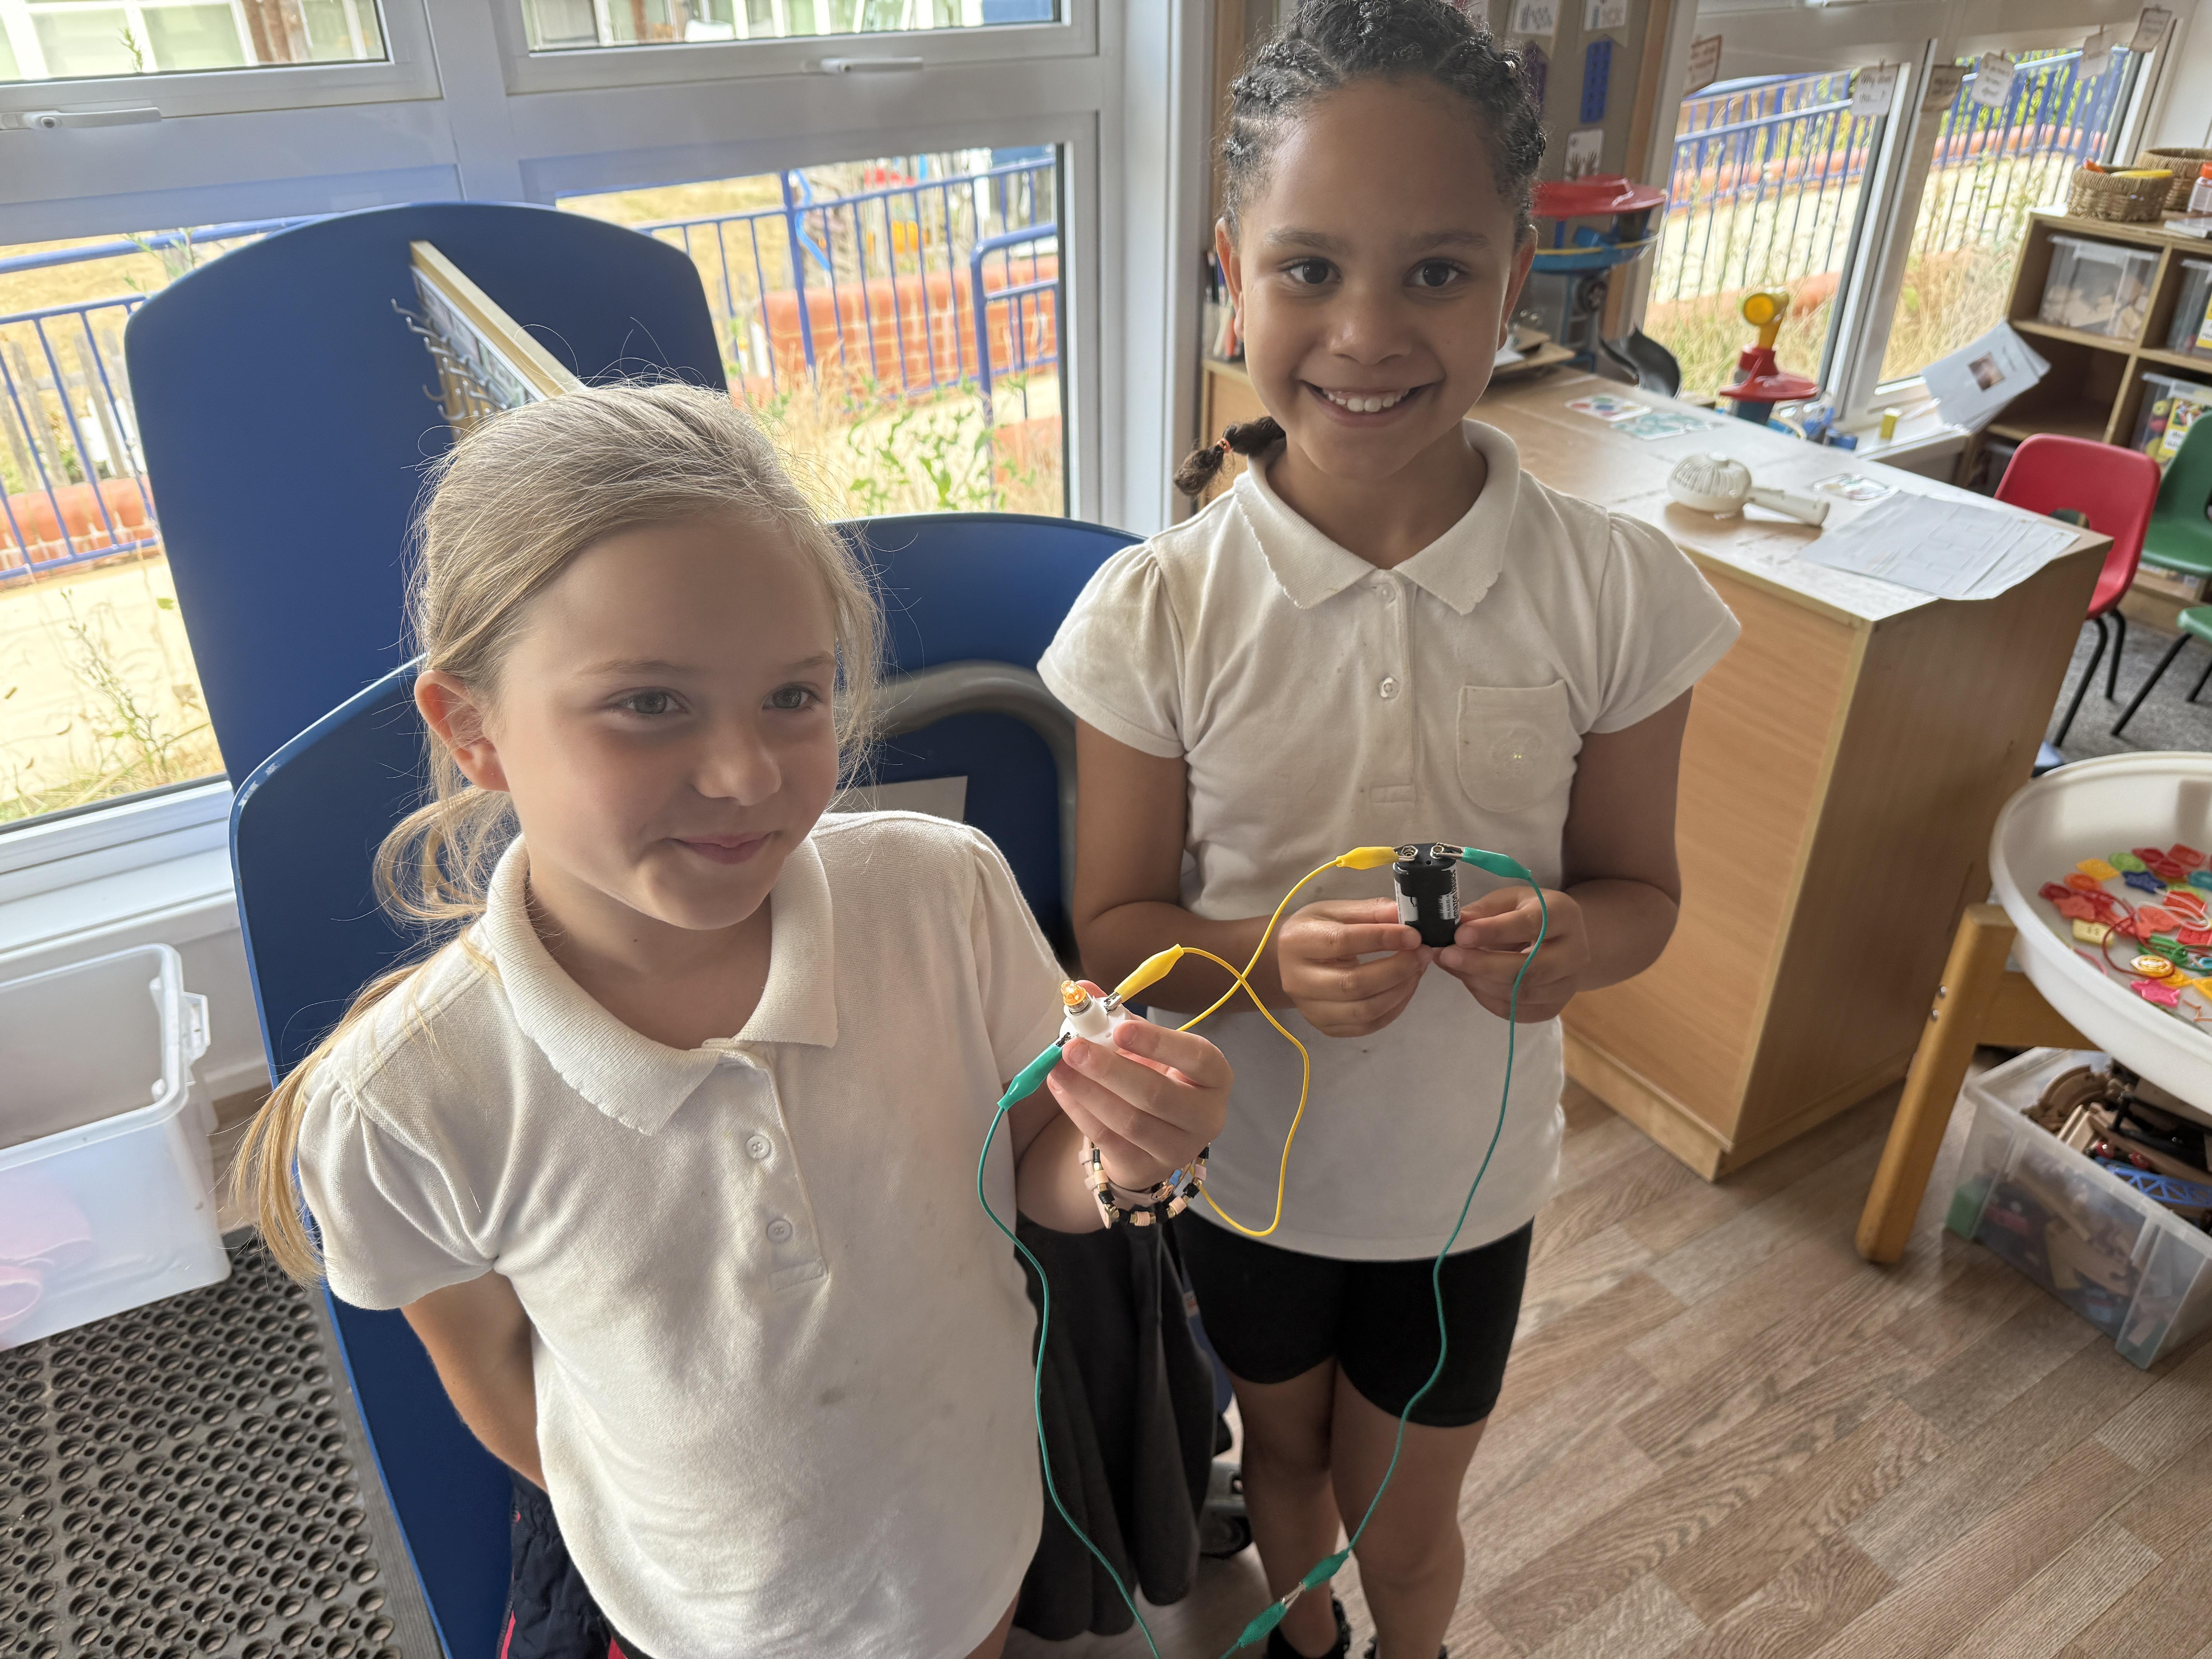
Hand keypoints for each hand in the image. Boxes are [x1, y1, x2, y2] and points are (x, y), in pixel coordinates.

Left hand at [1045, 984, 1230, 1190]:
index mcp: (1215, 1076)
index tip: (1119, 1029)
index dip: (1158, 1043)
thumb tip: (1082, 989)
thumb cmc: (1155, 1077)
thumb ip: (1119, 1019)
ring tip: (1056, 1067)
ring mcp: (1178, 1148)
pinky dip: (1080, 1112)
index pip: (1196, 1058)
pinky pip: (1108, 1140)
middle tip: (1072, 1048)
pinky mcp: (1147, 1169)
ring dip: (1087, 1092)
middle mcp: (1206, 1116)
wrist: (1153, 1137)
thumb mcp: (1146, 1047)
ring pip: (1129, 1121)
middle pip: (1157, 1094)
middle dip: (1109, 1070)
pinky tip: (1059, 1088)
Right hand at [1275, 899, 1432, 1037]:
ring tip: (1417, 969)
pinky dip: (1394, 1009)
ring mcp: (1311, 1009)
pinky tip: (1405, 988)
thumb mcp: (1335, 911)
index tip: (1414, 935)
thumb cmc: (1314, 930)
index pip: (1342, 942)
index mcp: (1298, 942)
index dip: (1382, 939)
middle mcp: (1299, 981)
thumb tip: (1404, 915)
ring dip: (1400, 990)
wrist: (1286, 961)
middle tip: (1422, 954)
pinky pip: (1367, 1025)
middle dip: (1397, 969)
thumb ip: (1370, 912)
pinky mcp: (1325, 1026)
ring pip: (1364, 1011)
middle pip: (1353, 984)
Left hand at [1437, 887, 1586, 1021]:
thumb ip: (1484, 911)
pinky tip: (1469, 980)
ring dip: (1479, 981)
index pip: (1531, 925)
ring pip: (1520, 994)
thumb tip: (1455, 925)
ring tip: (1451, 965)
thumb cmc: (1529, 914)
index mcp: (1564, 915)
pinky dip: (1486, 998)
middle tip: (1447, 956)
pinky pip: (1515, 1011)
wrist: (1562, 940)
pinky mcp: (1553, 1008)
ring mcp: (1567, 985)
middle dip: (1482, 964)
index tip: (1460, 935)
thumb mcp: (1510, 900)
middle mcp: (1574, 953)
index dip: (1493, 931)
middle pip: (1530, 968)